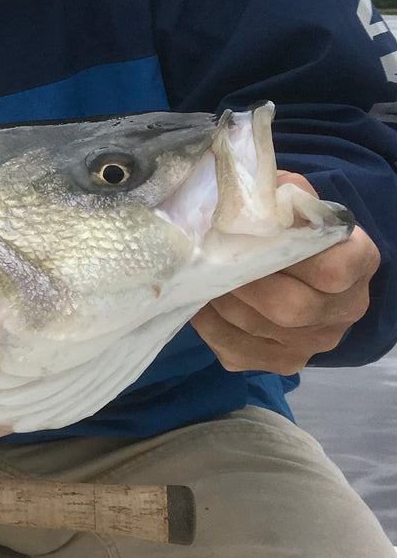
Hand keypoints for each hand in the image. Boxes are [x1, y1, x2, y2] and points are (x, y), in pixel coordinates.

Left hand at [192, 172, 380, 373]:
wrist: (296, 267)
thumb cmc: (290, 227)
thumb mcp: (291, 201)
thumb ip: (277, 196)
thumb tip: (243, 197)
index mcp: (358, 261)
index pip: (331, 270)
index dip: (284, 256)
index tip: (251, 238)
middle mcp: (346, 309)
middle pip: (291, 308)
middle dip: (241, 283)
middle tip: (210, 262)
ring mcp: (315, 343)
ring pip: (257, 328)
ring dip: (218, 300)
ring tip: (199, 276)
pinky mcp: (282, 362)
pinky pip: (235, 348)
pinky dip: (208, 324)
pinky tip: (200, 301)